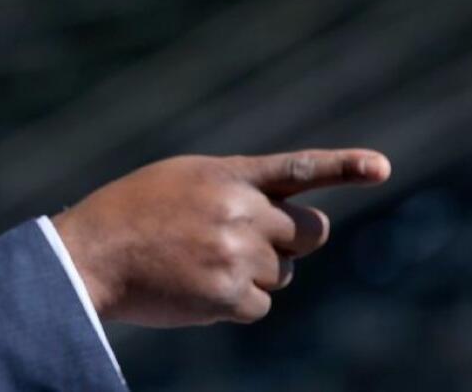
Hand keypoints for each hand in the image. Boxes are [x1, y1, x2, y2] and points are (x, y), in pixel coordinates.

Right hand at [51, 149, 390, 326]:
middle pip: (308, 234)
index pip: (298, 168)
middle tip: (244, 245)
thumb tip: (279, 226)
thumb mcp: (180, 180)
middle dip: (288, 243)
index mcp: (228, 175)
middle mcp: (240, 210)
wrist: (89, 254)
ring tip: (197, 263)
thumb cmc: (129, 215)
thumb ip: (232, 189)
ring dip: (252, 274)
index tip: (382, 167)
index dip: (344, 166)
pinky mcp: (228, 293)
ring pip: (282, 273)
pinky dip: (233, 304)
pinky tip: (194, 289)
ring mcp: (236, 253)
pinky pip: (260, 304)